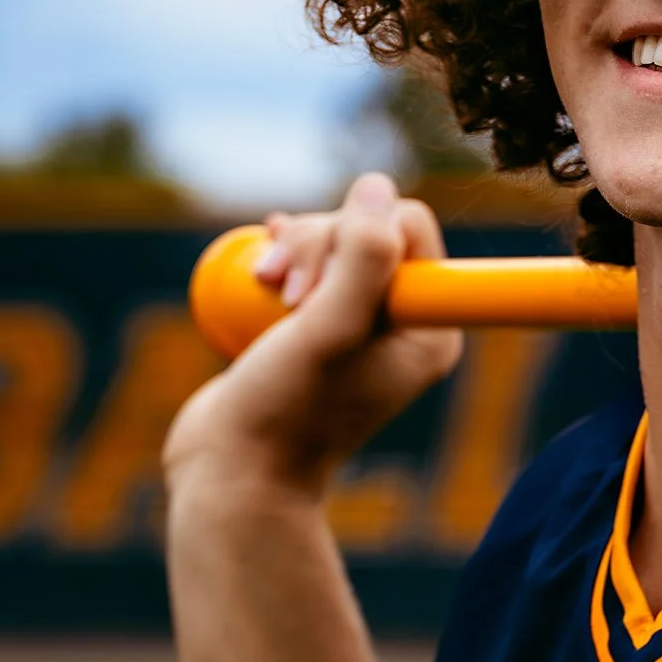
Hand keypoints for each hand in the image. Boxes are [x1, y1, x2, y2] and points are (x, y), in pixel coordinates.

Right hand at [164, 173, 463, 497]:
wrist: (233, 476)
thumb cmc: (284, 411)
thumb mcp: (330, 329)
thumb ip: (364, 256)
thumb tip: (377, 185)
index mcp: (428, 327)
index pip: (408, 227)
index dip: (356, 234)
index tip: (320, 287)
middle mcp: (400, 324)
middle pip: (365, 229)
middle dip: (315, 244)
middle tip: (285, 294)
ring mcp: (354, 324)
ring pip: (329, 241)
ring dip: (290, 251)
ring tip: (262, 287)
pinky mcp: (312, 326)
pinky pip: (303, 265)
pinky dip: (277, 258)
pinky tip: (257, 263)